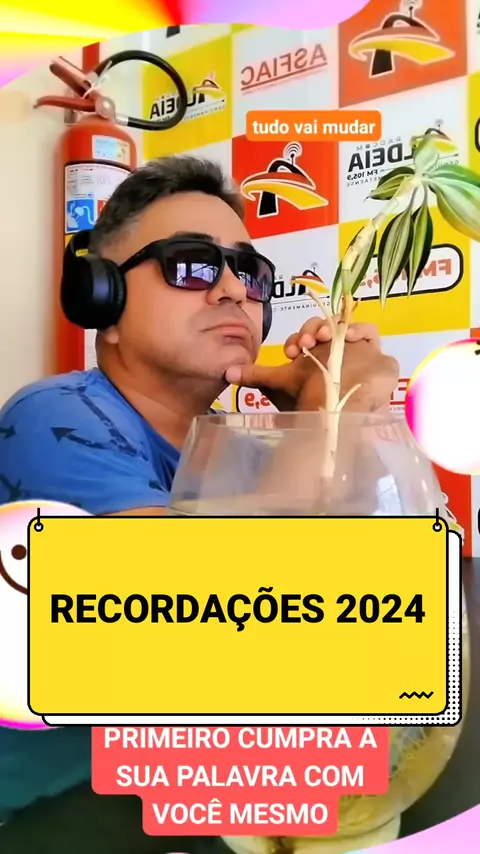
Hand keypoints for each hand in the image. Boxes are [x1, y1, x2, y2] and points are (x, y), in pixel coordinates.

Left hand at [225, 317, 398, 412]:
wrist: (335, 420)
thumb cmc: (309, 404)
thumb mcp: (279, 386)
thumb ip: (256, 375)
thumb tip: (226, 372)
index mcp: (316, 357)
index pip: (308, 335)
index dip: (298, 337)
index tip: (292, 351)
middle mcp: (337, 353)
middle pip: (328, 326)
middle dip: (313, 328)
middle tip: (306, 343)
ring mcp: (359, 355)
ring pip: (349, 326)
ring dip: (334, 325)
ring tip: (323, 338)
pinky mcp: (378, 359)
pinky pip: (371, 333)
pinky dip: (359, 329)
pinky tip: (347, 337)